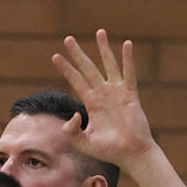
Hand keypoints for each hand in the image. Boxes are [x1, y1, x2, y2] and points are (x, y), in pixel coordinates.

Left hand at [51, 30, 156, 167]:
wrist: (130, 154)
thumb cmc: (109, 151)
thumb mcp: (83, 142)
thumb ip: (72, 131)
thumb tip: (75, 114)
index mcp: (91, 103)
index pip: (75, 81)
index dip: (66, 69)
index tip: (55, 56)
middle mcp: (103, 94)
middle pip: (87, 69)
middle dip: (77, 54)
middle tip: (68, 39)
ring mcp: (116, 92)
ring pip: (108, 65)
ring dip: (103, 49)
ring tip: (99, 32)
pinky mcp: (130, 94)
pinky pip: (129, 73)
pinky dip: (128, 59)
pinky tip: (126, 44)